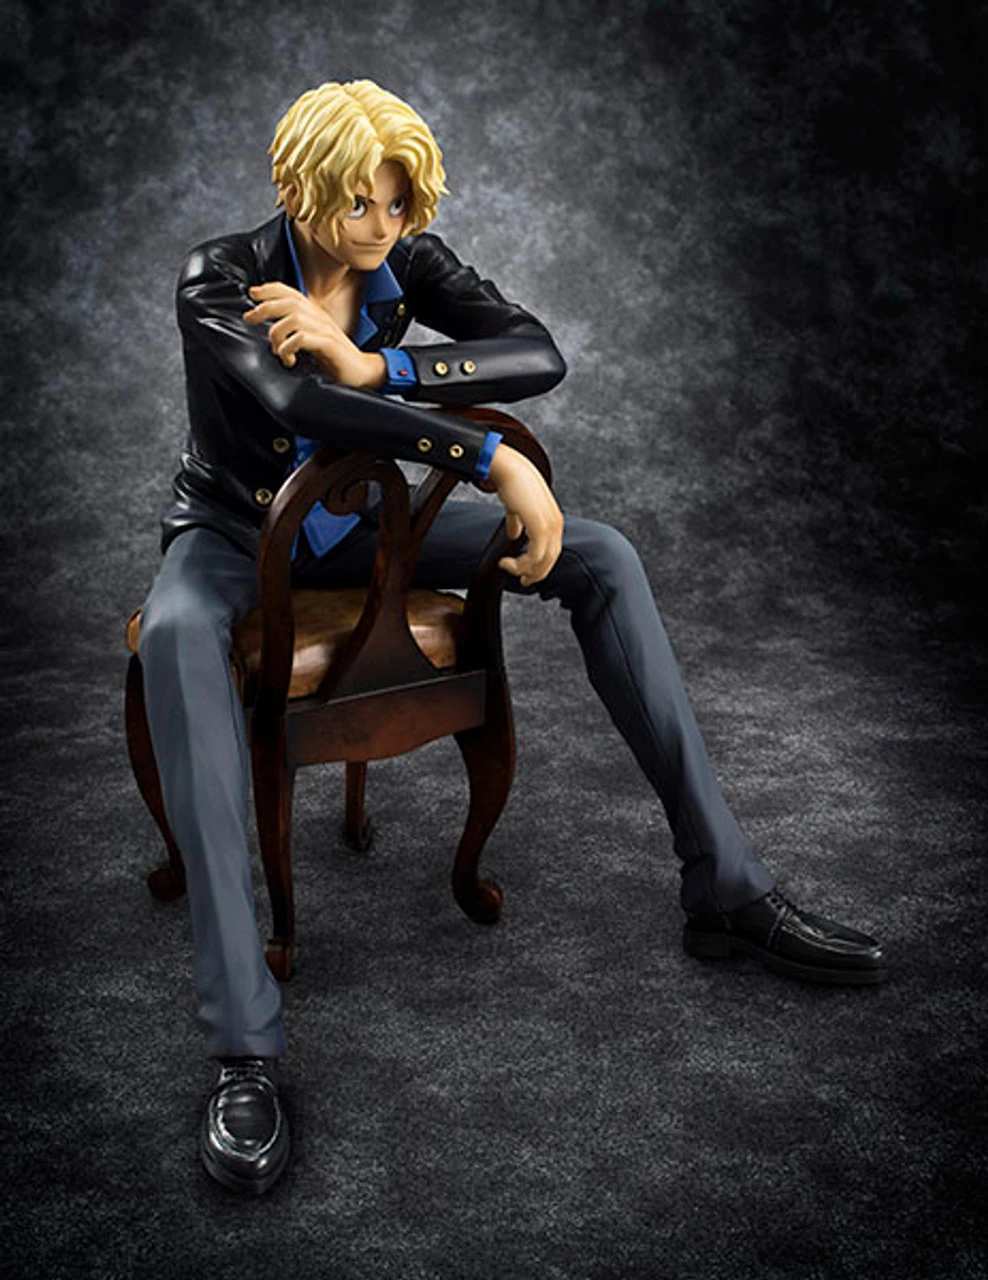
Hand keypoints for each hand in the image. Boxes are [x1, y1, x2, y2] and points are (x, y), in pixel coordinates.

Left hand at [243, 282, 385, 389]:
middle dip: (264, 308)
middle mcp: (319, 318)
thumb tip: (272, 328)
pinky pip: (302, 338)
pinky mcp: (329, 344)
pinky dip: (288, 347)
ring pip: (293, 318)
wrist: (362, 372)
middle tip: (250, 318)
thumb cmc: (334, 359)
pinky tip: (289, 359)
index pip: (291, 292)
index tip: (252, 293)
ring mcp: (325, 330)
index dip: (270, 289)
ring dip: (277, 333)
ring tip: (277, 350)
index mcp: (315, 314)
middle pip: (288, 302)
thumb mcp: (312, 340)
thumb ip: (296, 330)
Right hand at [487, 444, 563, 586]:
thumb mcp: (518, 507)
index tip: (525, 573)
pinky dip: (521, 564)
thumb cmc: (513, 483)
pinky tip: (506, 562)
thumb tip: (514, 535)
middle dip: (535, 573)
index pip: (552, 549)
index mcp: (553, 519)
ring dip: (525, 569)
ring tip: (507, 567)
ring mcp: (550, 525)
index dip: (540, 564)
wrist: (509, 468)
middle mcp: (556, 523)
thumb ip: (518, 522)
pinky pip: (535, 556)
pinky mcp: (540, 526)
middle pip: (551, 559)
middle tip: (521, 580)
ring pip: (544, 560)